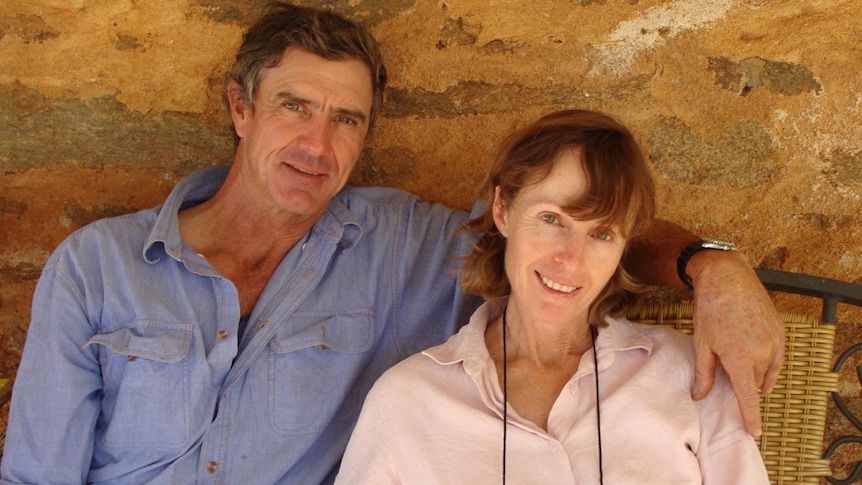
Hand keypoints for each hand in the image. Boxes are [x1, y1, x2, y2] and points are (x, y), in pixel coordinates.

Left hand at [687, 249, 784, 436]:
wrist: (727, 278)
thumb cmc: (710, 309)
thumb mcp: (702, 343)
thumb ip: (704, 373)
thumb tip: (700, 396)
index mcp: (739, 358)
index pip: (748, 396)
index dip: (751, 416)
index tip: (754, 431)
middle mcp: (761, 353)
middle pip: (753, 382)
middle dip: (741, 382)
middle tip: (725, 369)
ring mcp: (773, 342)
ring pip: (764, 370)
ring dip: (753, 370)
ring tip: (736, 353)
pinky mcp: (780, 332)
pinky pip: (776, 358)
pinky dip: (767, 363)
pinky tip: (757, 361)